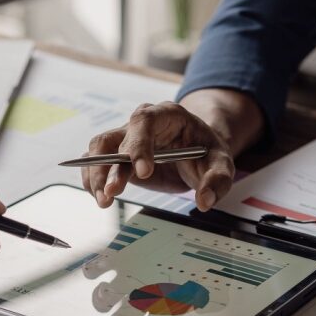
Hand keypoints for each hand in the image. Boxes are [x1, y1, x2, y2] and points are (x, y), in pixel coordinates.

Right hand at [81, 101, 235, 210]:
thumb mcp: (222, 164)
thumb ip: (217, 180)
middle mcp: (142, 123)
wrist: (199, 151)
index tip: (143, 172)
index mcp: (167, 115)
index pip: (145, 121)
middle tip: (112, 191)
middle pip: (117, 138)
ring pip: (100, 149)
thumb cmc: (208, 152)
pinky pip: (96, 162)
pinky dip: (93, 178)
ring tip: (103, 200)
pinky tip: (99, 196)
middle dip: (111, 166)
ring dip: (96, 174)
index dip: (140, 144)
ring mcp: (127, 138)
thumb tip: (205, 201)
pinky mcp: (119, 155)